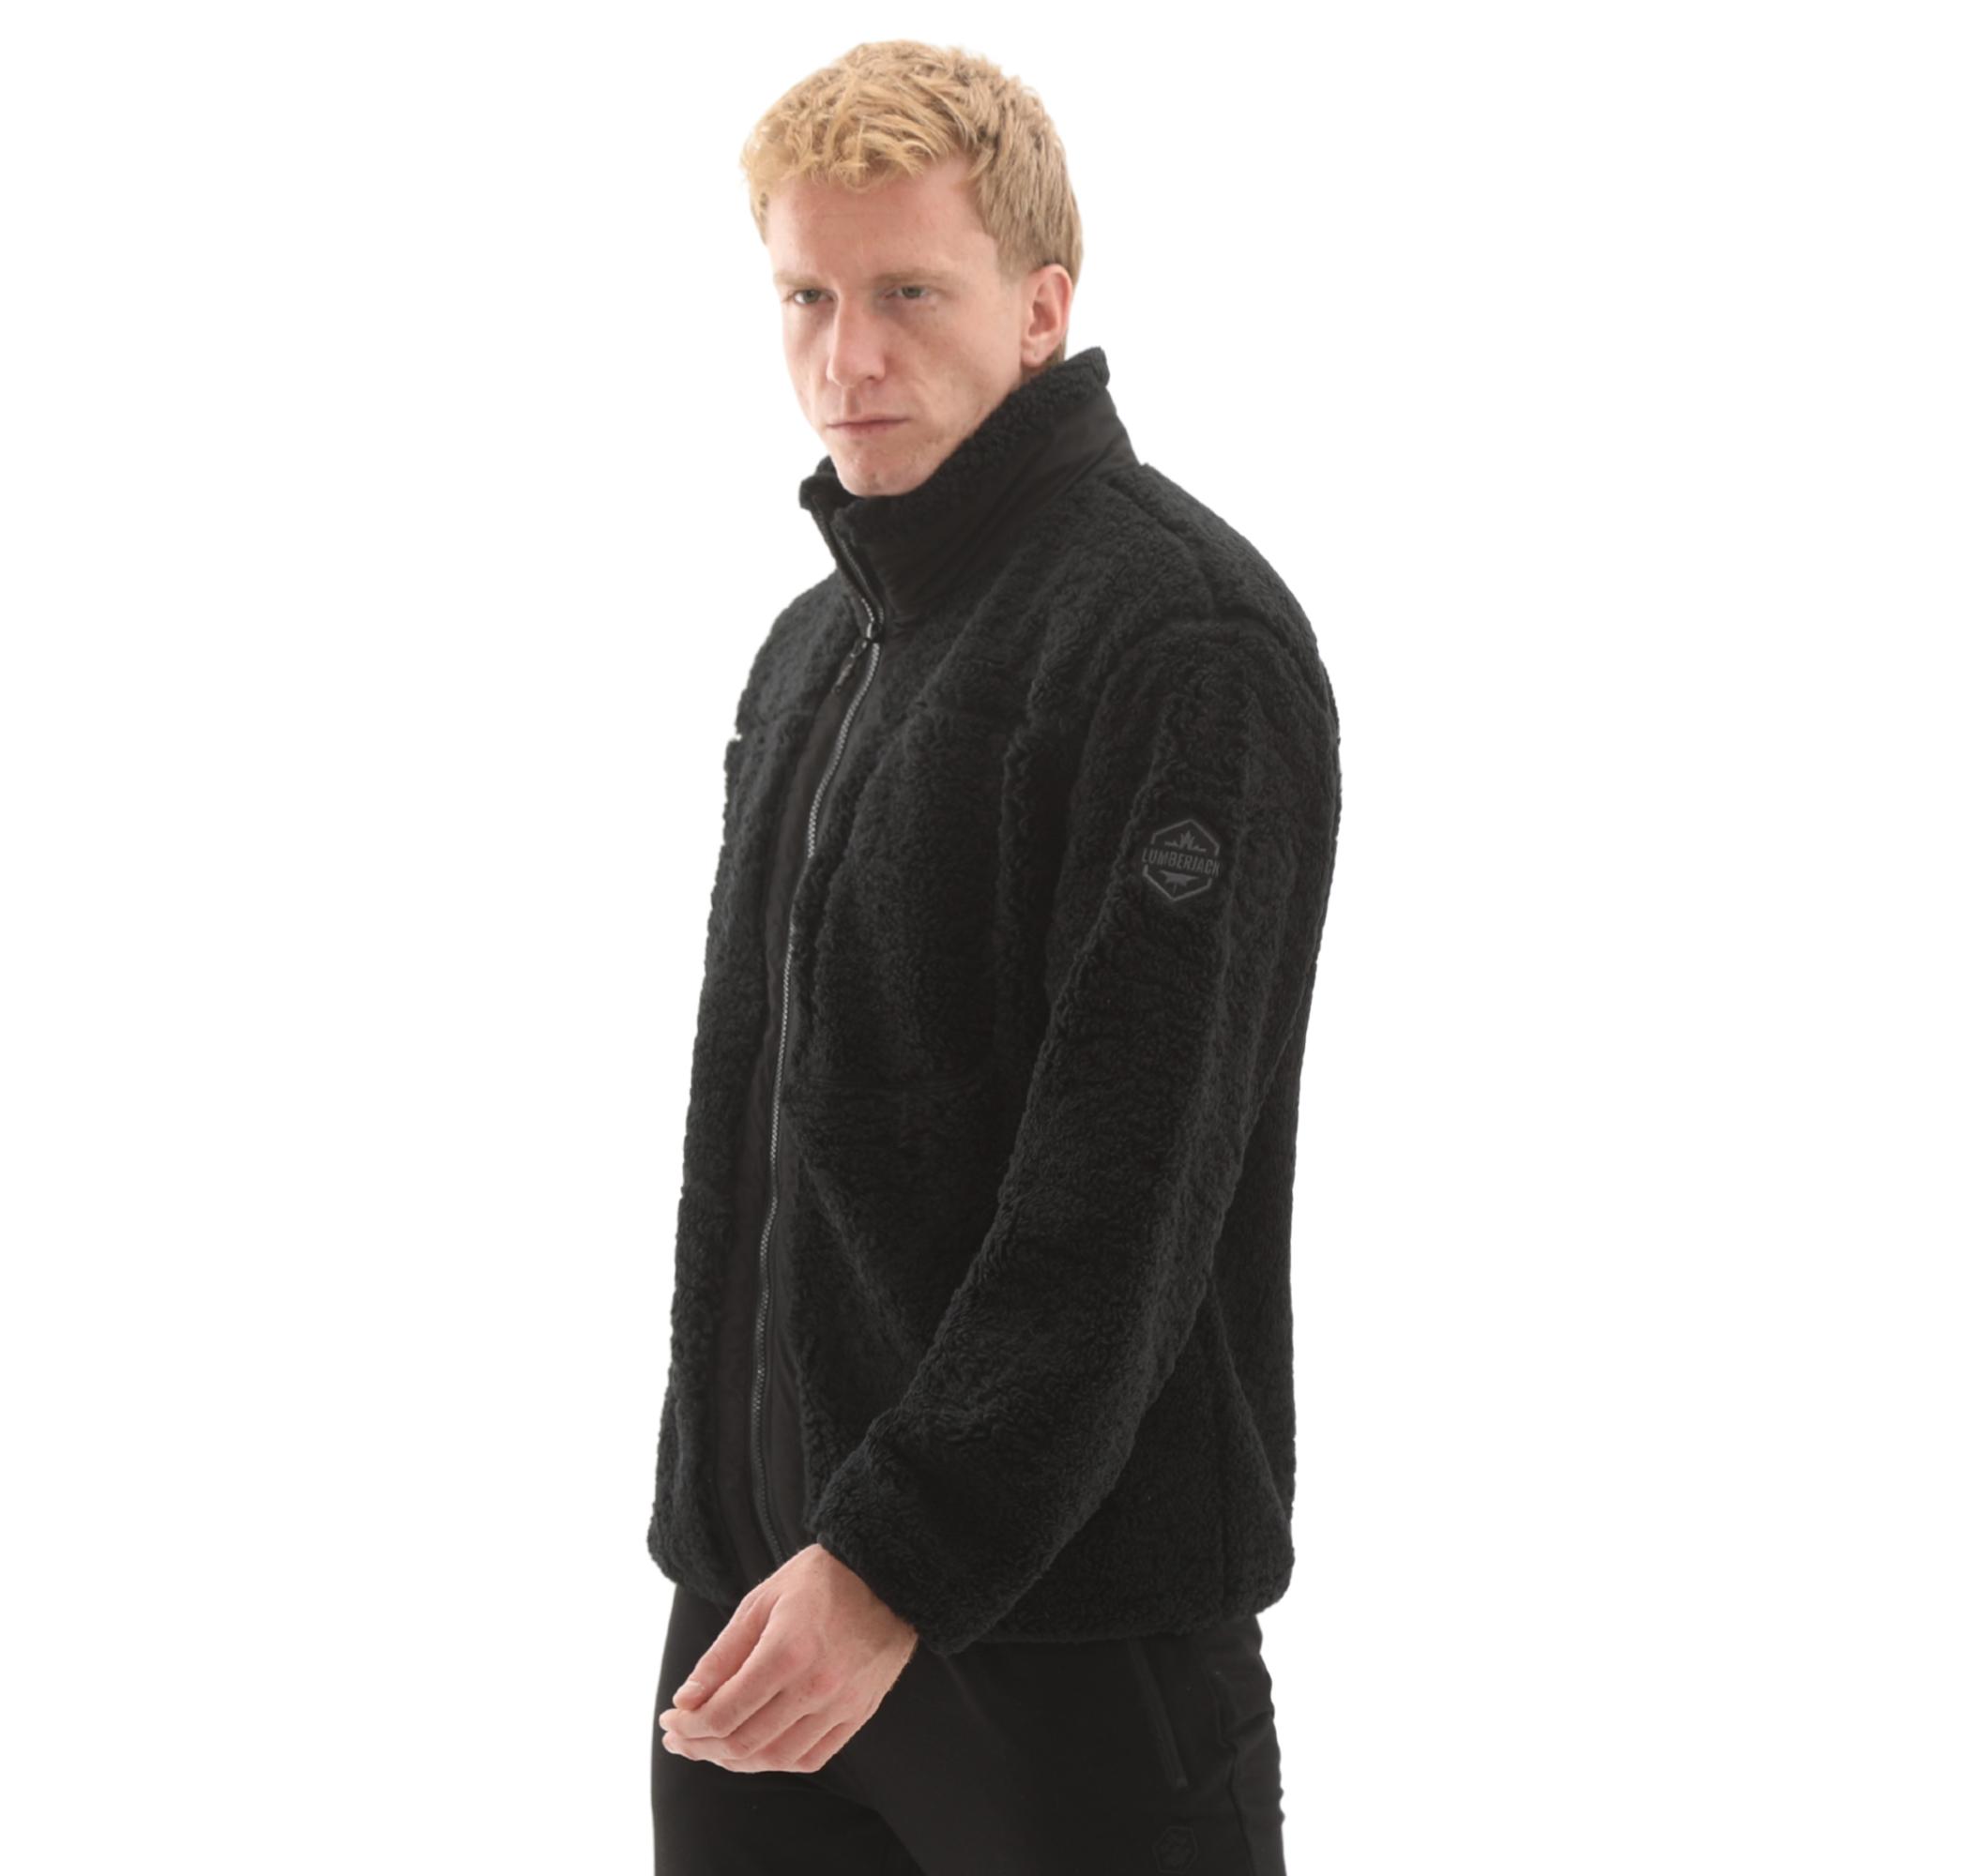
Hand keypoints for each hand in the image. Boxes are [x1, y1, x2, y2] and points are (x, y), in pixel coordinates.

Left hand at [658, 1541, 917, 1773]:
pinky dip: (776, 1761)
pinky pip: (811, 1758)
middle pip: (745, 1742)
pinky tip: (756, 1750)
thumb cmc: (818, 1580)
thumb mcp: (760, 1602)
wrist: (885, 1575)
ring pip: (776, 1757)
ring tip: (712, 1747)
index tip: (670, 1721)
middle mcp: (815, 1686)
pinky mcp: (858, 1713)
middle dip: (702, 1747)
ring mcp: (841, 1704)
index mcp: (786, 1652)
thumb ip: (721, 1655)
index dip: (688, 1727)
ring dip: (735, 1760)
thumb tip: (686, 1701)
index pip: (724, 1713)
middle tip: (680, 1739)